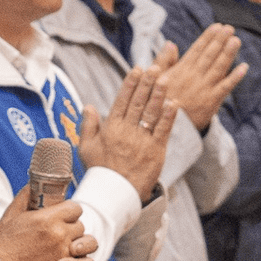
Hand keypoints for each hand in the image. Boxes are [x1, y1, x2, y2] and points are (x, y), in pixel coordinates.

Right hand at [0, 187, 99, 260]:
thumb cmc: (2, 245)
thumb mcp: (10, 215)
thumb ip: (25, 196)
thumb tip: (33, 184)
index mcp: (48, 219)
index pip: (75, 208)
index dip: (69, 210)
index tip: (63, 214)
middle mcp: (60, 236)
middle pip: (80, 226)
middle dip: (71, 228)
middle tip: (57, 233)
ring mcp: (65, 256)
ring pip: (85, 247)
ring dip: (77, 246)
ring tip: (64, 248)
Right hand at [78, 66, 177, 200]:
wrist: (116, 193)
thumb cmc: (100, 170)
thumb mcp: (86, 147)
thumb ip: (88, 125)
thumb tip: (88, 106)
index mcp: (111, 128)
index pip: (122, 100)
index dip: (130, 84)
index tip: (137, 69)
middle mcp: (127, 131)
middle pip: (138, 102)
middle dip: (147, 83)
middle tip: (154, 67)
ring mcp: (142, 140)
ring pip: (151, 112)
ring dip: (159, 94)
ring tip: (166, 78)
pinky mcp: (156, 150)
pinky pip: (163, 129)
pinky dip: (169, 116)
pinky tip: (174, 103)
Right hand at [156, 26, 247, 131]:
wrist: (162, 126)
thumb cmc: (157, 102)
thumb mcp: (154, 79)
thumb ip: (164, 61)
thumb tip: (170, 43)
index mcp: (180, 71)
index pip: (196, 50)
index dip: (207, 37)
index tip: (217, 26)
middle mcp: (193, 77)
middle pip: (209, 55)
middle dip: (220, 40)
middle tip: (230, 28)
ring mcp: (203, 89)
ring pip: (218, 67)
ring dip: (228, 53)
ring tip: (236, 40)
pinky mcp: (211, 102)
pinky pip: (225, 87)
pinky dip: (235, 77)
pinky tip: (244, 67)